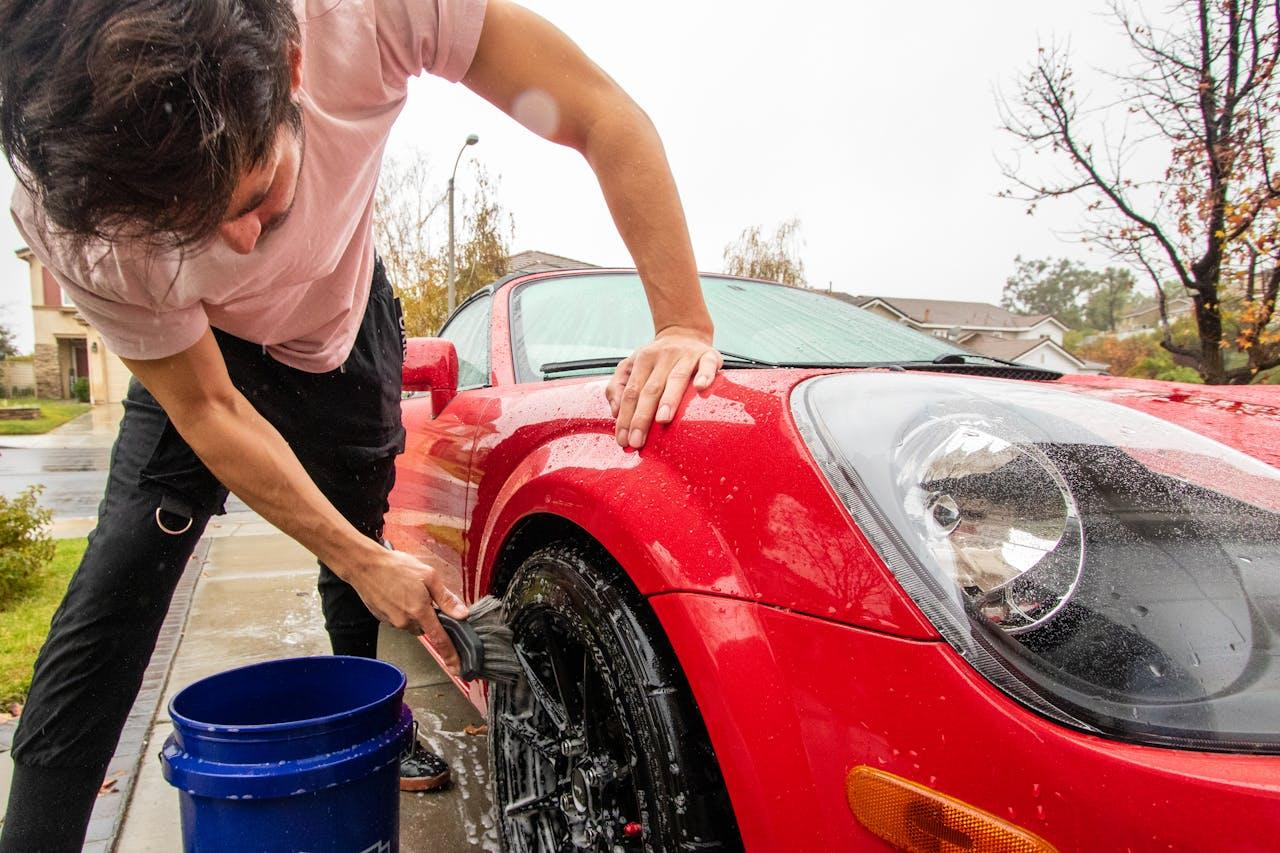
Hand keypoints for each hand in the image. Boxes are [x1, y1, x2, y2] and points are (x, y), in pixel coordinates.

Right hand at [344, 545, 468, 674]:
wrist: (365, 566)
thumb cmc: (396, 567)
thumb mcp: (429, 576)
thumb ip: (446, 598)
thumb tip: (462, 614)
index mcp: (420, 612)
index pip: (440, 640)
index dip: (450, 655)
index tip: (457, 669)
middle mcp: (406, 621)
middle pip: (426, 629)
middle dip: (429, 617)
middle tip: (425, 595)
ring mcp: (392, 622)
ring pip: (412, 624)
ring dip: (415, 612)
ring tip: (408, 590)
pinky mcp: (382, 619)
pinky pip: (399, 619)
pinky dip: (402, 609)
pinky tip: (397, 593)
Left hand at [605, 326, 720, 447]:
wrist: (685, 333)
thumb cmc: (657, 359)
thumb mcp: (632, 366)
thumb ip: (617, 387)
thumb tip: (615, 411)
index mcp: (643, 360)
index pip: (631, 392)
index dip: (625, 417)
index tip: (623, 440)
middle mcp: (664, 356)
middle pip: (651, 389)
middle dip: (642, 417)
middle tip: (637, 441)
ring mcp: (687, 355)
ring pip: (676, 379)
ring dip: (669, 399)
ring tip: (662, 420)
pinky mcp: (709, 355)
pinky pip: (708, 365)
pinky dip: (705, 375)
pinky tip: (700, 387)